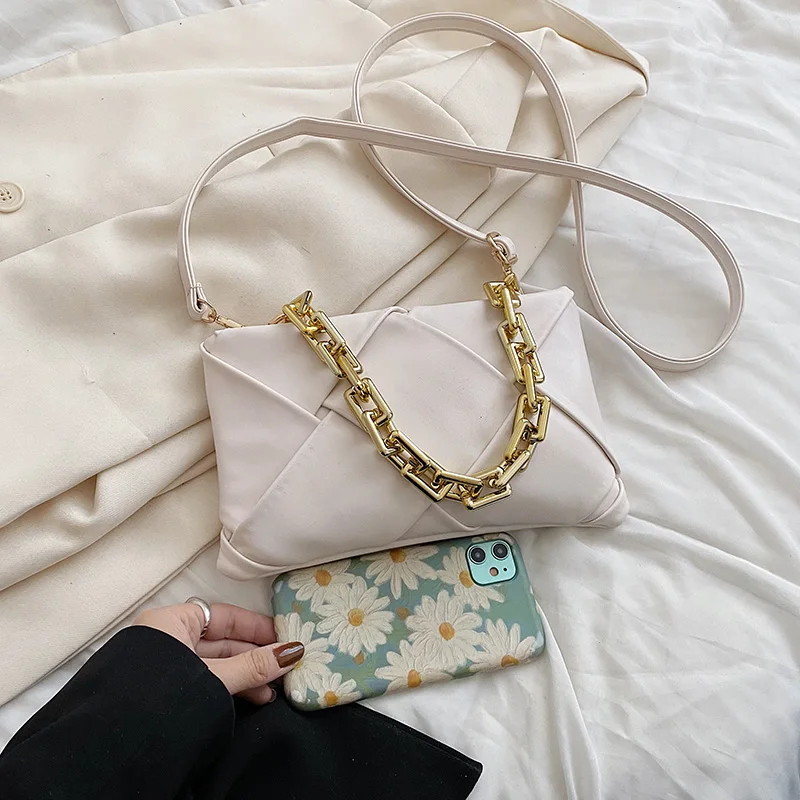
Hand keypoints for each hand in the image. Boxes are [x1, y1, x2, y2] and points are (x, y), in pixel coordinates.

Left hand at [134, 602, 303, 704]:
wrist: (114, 746)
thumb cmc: (159, 699)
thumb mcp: (216, 678)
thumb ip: (254, 666)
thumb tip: (291, 652)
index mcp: (170, 622)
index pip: (223, 615)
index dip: (255, 626)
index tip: (282, 637)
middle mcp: (165, 640)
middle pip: (221, 641)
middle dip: (254, 656)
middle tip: (283, 666)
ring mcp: (163, 668)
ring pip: (214, 665)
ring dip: (245, 675)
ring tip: (270, 690)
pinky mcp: (163, 694)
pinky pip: (205, 682)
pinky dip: (229, 688)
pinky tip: (251, 698)